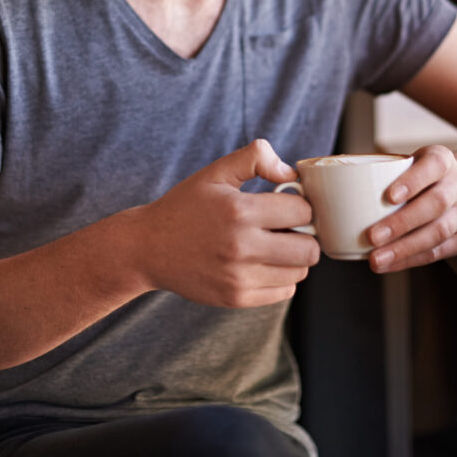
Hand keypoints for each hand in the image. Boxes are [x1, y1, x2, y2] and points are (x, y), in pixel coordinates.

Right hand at [136, 139, 319, 306]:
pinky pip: (284, 292)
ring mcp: (239, 277)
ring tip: (274, 245)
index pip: (303, 211)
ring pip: (299, 272)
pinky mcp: (236, 298)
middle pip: (309, 248)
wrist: (148, 248)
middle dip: (304, 234)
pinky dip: (282, 278)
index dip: (300, 204)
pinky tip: (263, 263)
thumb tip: (291, 173)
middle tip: (286, 227)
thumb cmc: (185, 207)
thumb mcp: (215, 172)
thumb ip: (254, 158)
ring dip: (293, 257)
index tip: (287, 204)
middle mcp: (242, 247)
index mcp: (240, 211)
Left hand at [366, 145, 456, 272]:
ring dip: (404, 248)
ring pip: (437, 232)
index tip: (388, 197)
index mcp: (442, 161)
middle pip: (435, 204)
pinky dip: (410, 260)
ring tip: (376, 259)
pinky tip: (388, 264)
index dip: (412, 181)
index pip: (432, 166)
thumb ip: (381, 170)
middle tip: (371, 236)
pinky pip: (437, 252)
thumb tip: (325, 186)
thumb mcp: (411, 161)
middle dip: (401, 222)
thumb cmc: (423, 175)